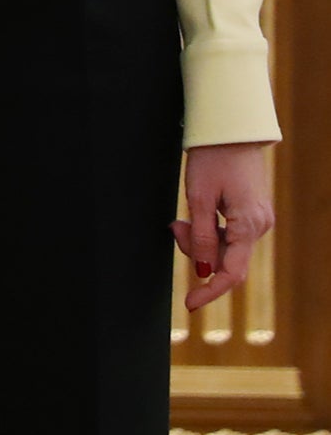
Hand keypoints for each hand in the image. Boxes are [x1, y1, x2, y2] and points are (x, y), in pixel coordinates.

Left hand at [179, 142, 277, 313]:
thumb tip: (204, 272)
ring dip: (200, 239)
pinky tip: (194, 216)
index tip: (189, 304)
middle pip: (226, 259)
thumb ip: (202, 237)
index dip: (209, 292)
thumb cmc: (213, 159)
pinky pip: (230, 234)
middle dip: (196, 252)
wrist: (232, 130)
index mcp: (248, 225)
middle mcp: (259, 226)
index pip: (231, 273)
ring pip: (226, 246)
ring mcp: (258, 219)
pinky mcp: (252, 212)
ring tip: (180, 218)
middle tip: (175, 226)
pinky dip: (209, 231)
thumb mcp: (199, 198)